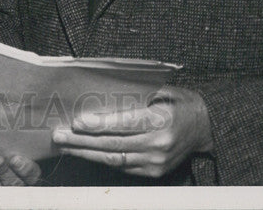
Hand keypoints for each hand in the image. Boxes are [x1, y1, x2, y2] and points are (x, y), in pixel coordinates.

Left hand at [51, 86, 212, 178]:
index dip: (98, 124)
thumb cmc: (177, 102)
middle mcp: (158, 144)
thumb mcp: (160, 90)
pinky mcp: (153, 172)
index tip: (76, 122)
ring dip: (86, 153)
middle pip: (113, 144)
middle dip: (82, 141)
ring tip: (65, 146)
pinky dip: (101, 159)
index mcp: (160, 120)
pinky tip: (85, 153)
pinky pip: (122, 166)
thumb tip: (98, 92)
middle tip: (58, 136)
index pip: (124, 124)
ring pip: (114, 159)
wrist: (204, 127)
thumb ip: (133, 94)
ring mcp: (155, 161)